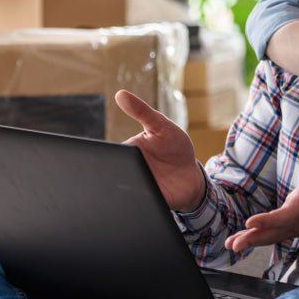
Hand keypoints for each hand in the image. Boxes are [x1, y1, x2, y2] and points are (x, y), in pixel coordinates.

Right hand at [114, 89, 205, 210]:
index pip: (110, 153)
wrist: (192, 178)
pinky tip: (142, 200)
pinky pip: (136, 205)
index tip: (109, 154)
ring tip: (135, 184)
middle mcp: (128, 171)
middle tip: (122, 169)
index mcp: (127, 151)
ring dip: (125, 189)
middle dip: (113, 173)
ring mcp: (136, 187)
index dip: (106, 155)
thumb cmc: (175, 147)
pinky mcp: (146, 203)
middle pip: (113, 173)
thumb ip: (142, 111)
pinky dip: (136, 203)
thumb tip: (120, 94)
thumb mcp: (161, 125)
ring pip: (121, 191)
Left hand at [224, 152, 298, 252]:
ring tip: (232, 244)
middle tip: (234, 244)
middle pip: (275, 232)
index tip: (250, 222)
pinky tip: (243, 239)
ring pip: (272, 236)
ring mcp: (297, 225)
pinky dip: (258, 238)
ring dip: (252, 240)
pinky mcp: (293, 226)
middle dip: (254, 238)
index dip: (269, 220)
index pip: (287, 215)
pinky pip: (274, 234)